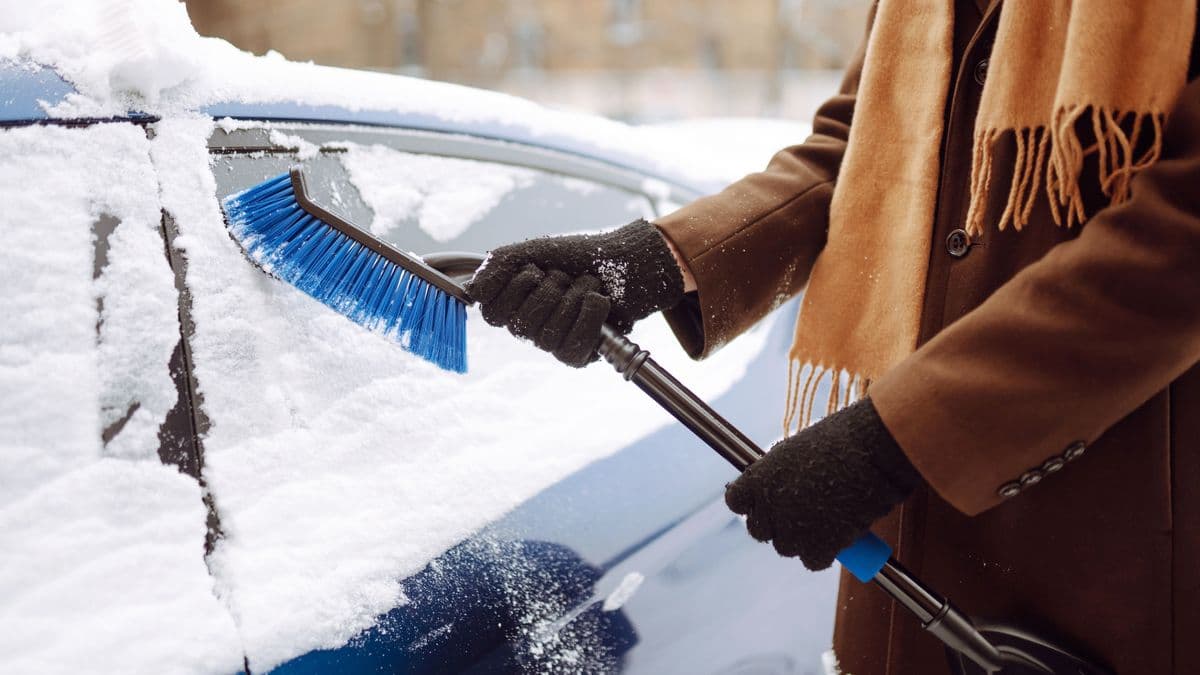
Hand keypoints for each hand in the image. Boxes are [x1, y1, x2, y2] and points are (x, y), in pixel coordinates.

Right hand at [465, 219, 684, 366]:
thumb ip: (497, 266)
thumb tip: (470, 290)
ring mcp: (552, 343)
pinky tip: (597, 300)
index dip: (513, 288)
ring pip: (546, 336)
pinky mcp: (577, 355)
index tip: (533, 270)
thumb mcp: (531, 251)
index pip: (490, 311)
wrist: (625, 260)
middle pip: (519, 325)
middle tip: (564, 276)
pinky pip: (572, 347)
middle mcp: (527, 327)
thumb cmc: (577, 256)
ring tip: (585, 285)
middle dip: (548, 290)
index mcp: (511, 303)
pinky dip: (589, 316)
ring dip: (572, 299)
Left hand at [724, 398, 921, 569]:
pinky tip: (837, 536)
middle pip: (758, 529)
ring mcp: (790, 530)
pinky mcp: (816, 548)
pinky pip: (812, 561)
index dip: (751, 502)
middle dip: (774, 524)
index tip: (765, 501)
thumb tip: (783, 487)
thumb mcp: (798, 451)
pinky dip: (823, 554)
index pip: (736, 500)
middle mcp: (768, 506)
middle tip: (797, 516)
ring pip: (785, 547)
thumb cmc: (841, 441)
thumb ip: (782, 473)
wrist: (870, 454)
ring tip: (823, 522)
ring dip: (800, 540)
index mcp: (758, 478)